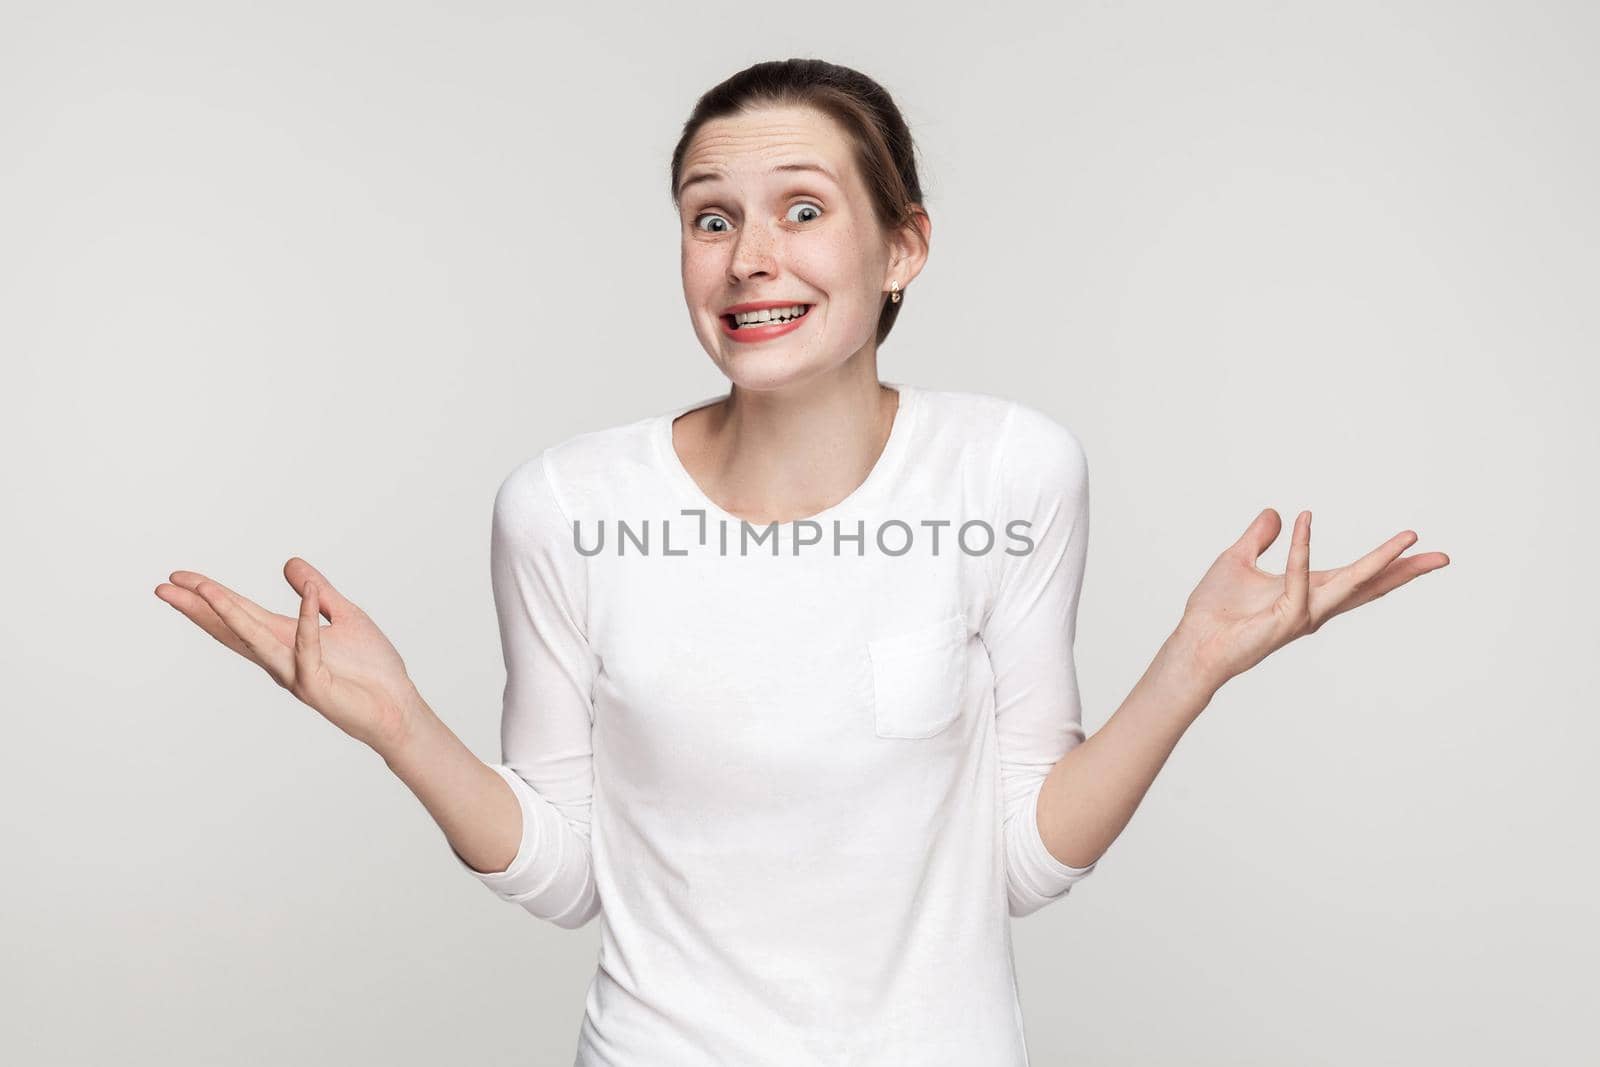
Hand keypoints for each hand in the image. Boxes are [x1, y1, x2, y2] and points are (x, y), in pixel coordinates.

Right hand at [156, 558, 422, 755]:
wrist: (397, 708)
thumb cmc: (371, 670)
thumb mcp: (346, 616)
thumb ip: (318, 592)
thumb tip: (291, 563)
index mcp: (284, 640)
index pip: (240, 614)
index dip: (210, 597)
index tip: (179, 579)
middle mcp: (281, 658)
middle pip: (233, 628)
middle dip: (200, 607)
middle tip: (164, 587)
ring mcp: (294, 674)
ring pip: (257, 639)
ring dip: (232, 614)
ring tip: (207, 591)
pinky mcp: (317, 684)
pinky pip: (310, 648)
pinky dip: (310, 621)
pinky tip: (307, 594)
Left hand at [1173, 508, 1449, 691]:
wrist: (1194, 641)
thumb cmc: (1215, 610)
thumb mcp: (1238, 560)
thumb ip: (1259, 537)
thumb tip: (1274, 512)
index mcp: (1309, 590)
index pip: (1358, 575)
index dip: (1388, 562)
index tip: (1419, 545)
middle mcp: (1314, 605)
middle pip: (1370, 585)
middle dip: (1406, 570)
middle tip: (1443, 556)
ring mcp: (1304, 614)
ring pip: (1352, 583)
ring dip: (1380, 560)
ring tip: (1409, 539)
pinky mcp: (1285, 619)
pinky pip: (1298, 578)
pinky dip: (1301, 548)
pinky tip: (1304, 520)